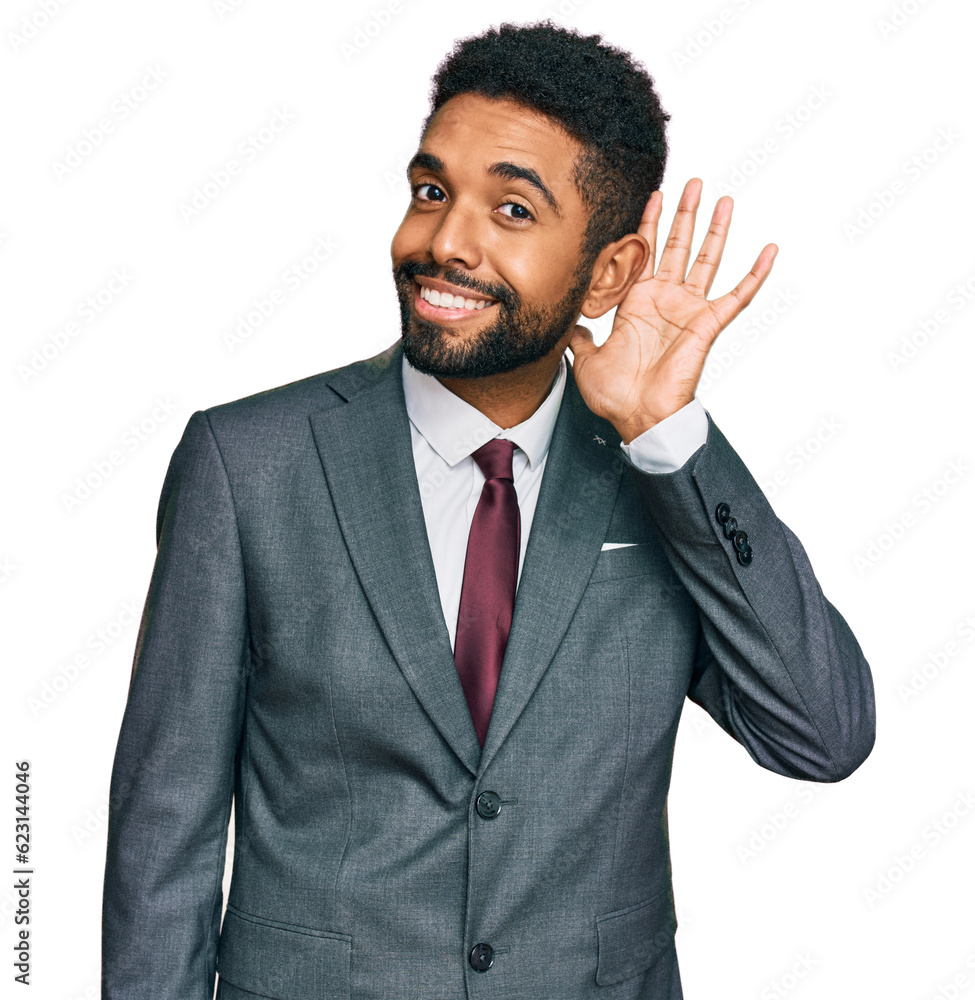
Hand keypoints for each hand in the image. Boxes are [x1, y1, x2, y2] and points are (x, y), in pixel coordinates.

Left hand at [569, 178, 777, 443]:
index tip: (653, 195)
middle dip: (683, 214)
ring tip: (723, 199)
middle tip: (691, 182)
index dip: (648, 225)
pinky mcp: (708, 324)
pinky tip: (770, 250)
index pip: (644, 254)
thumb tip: (566, 322)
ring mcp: (688, 310)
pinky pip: (737, 296)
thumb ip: (579, 335)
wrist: (639, 418)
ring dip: (715, 230)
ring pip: (705, 260)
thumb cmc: (615, 395)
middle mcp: (664, 301)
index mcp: (636, 304)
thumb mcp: (585, 360)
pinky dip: (755, 274)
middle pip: (677, 246)